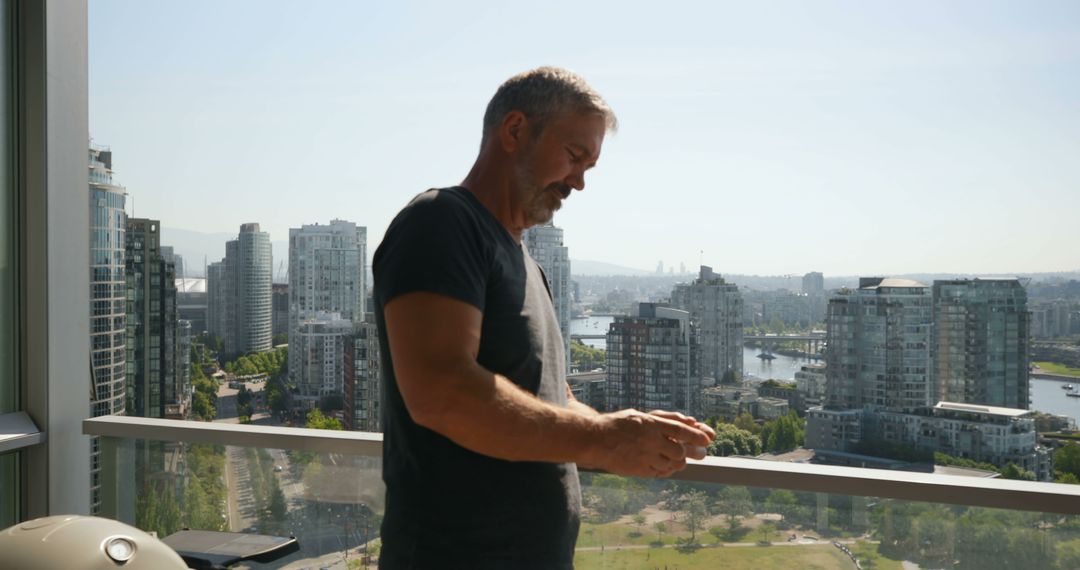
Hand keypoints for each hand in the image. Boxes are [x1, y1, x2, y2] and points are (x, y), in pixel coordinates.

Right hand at [589, 409, 713, 477]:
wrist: (595, 440)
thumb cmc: (619, 425)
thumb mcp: (641, 416)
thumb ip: (665, 419)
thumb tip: (690, 420)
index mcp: (650, 423)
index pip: (680, 430)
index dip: (697, 435)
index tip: (708, 439)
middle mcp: (649, 440)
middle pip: (680, 450)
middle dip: (693, 452)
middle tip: (702, 453)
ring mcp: (644, 457)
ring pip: (672, 464)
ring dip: (680, 462)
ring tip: (681, 459)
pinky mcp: (639, 470)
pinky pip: (661, 473)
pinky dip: (667, 470)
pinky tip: (666, 466)